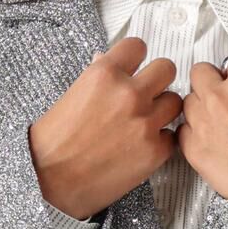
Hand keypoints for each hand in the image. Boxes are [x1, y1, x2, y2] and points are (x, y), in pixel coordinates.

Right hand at [28, 36, 180, 219]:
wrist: (51, 182)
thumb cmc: (55, 140)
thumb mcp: (73, 95)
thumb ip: (99, 76)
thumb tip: (109, 61)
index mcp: (105, 73)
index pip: (138, 46)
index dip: (136, 59)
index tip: (133, 68)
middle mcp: (129, 94)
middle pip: (167, 69)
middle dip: (157, 80)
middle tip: (146, 94)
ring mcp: (145, 123)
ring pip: (175, 102)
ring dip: (163, 110)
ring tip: (145, 122)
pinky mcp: (155, 151)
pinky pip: (171, 136)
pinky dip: (161, 141)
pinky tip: (142, 147)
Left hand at [175, 49, 227, 199]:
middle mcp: (218, 96)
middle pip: (199, 75)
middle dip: (210, 84)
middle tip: (223, 101)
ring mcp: (202, 121)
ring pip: (188, 102)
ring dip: (199, 109)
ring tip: (219, 126)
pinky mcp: (192, 147)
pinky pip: (182, 131)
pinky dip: (193, 135)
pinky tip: (212, 143)